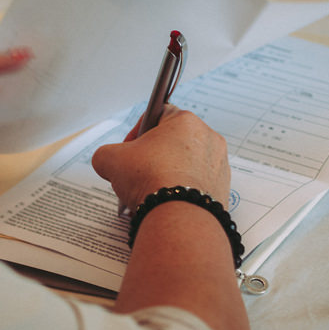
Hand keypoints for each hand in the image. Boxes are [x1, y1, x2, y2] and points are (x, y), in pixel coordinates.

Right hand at [91, 105, 230, 210]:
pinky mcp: (222, 187)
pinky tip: (166, 203)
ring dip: (167, 174)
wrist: (178, 215)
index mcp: (186, 121)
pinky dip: (182, 191)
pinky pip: (197, 184)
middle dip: (152, 156)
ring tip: (150, 192)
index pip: (158, 114)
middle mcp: (208, 138)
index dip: (138, 131)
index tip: (128, 148)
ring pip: (187, 164)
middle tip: (136, 173)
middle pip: (173, 142)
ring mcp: (218, 163)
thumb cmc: (150, 179)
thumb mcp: (110, 160)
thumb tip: (108, 161)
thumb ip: (106, 153)